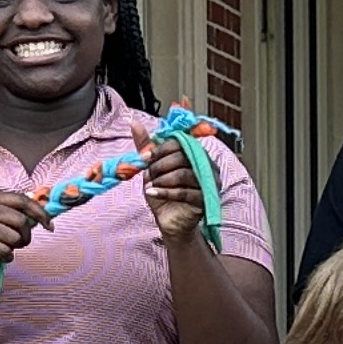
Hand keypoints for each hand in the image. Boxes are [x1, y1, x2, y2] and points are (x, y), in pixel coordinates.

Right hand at [0, 182, 46, 285]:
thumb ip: (10, 212)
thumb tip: (39, 215)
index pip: (22, 199)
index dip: (39, 212)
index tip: (49, 225)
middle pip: (21, 221)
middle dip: (26, 236)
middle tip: (21, 243)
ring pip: (13, 237)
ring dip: (14, 247)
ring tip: (5, 248)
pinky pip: (4, 250)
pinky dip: (6, 257)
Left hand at [140, 132, 215, 248]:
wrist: (169, 220)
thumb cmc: (164, 192)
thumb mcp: (152, 167)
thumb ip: (146, 146)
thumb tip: (133, 122)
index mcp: (195, 152)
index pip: (179, 142)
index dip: (160, 149)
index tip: (146, 158)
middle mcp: (206, 165)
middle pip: (182, 157)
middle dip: (160, 165)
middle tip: (148, 175)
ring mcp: (209, 182)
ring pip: (183, 174)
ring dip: (162, 180)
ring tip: (150, 186)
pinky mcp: (206, 200)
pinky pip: (185, 193)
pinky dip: (165, 192)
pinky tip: (152, 194)